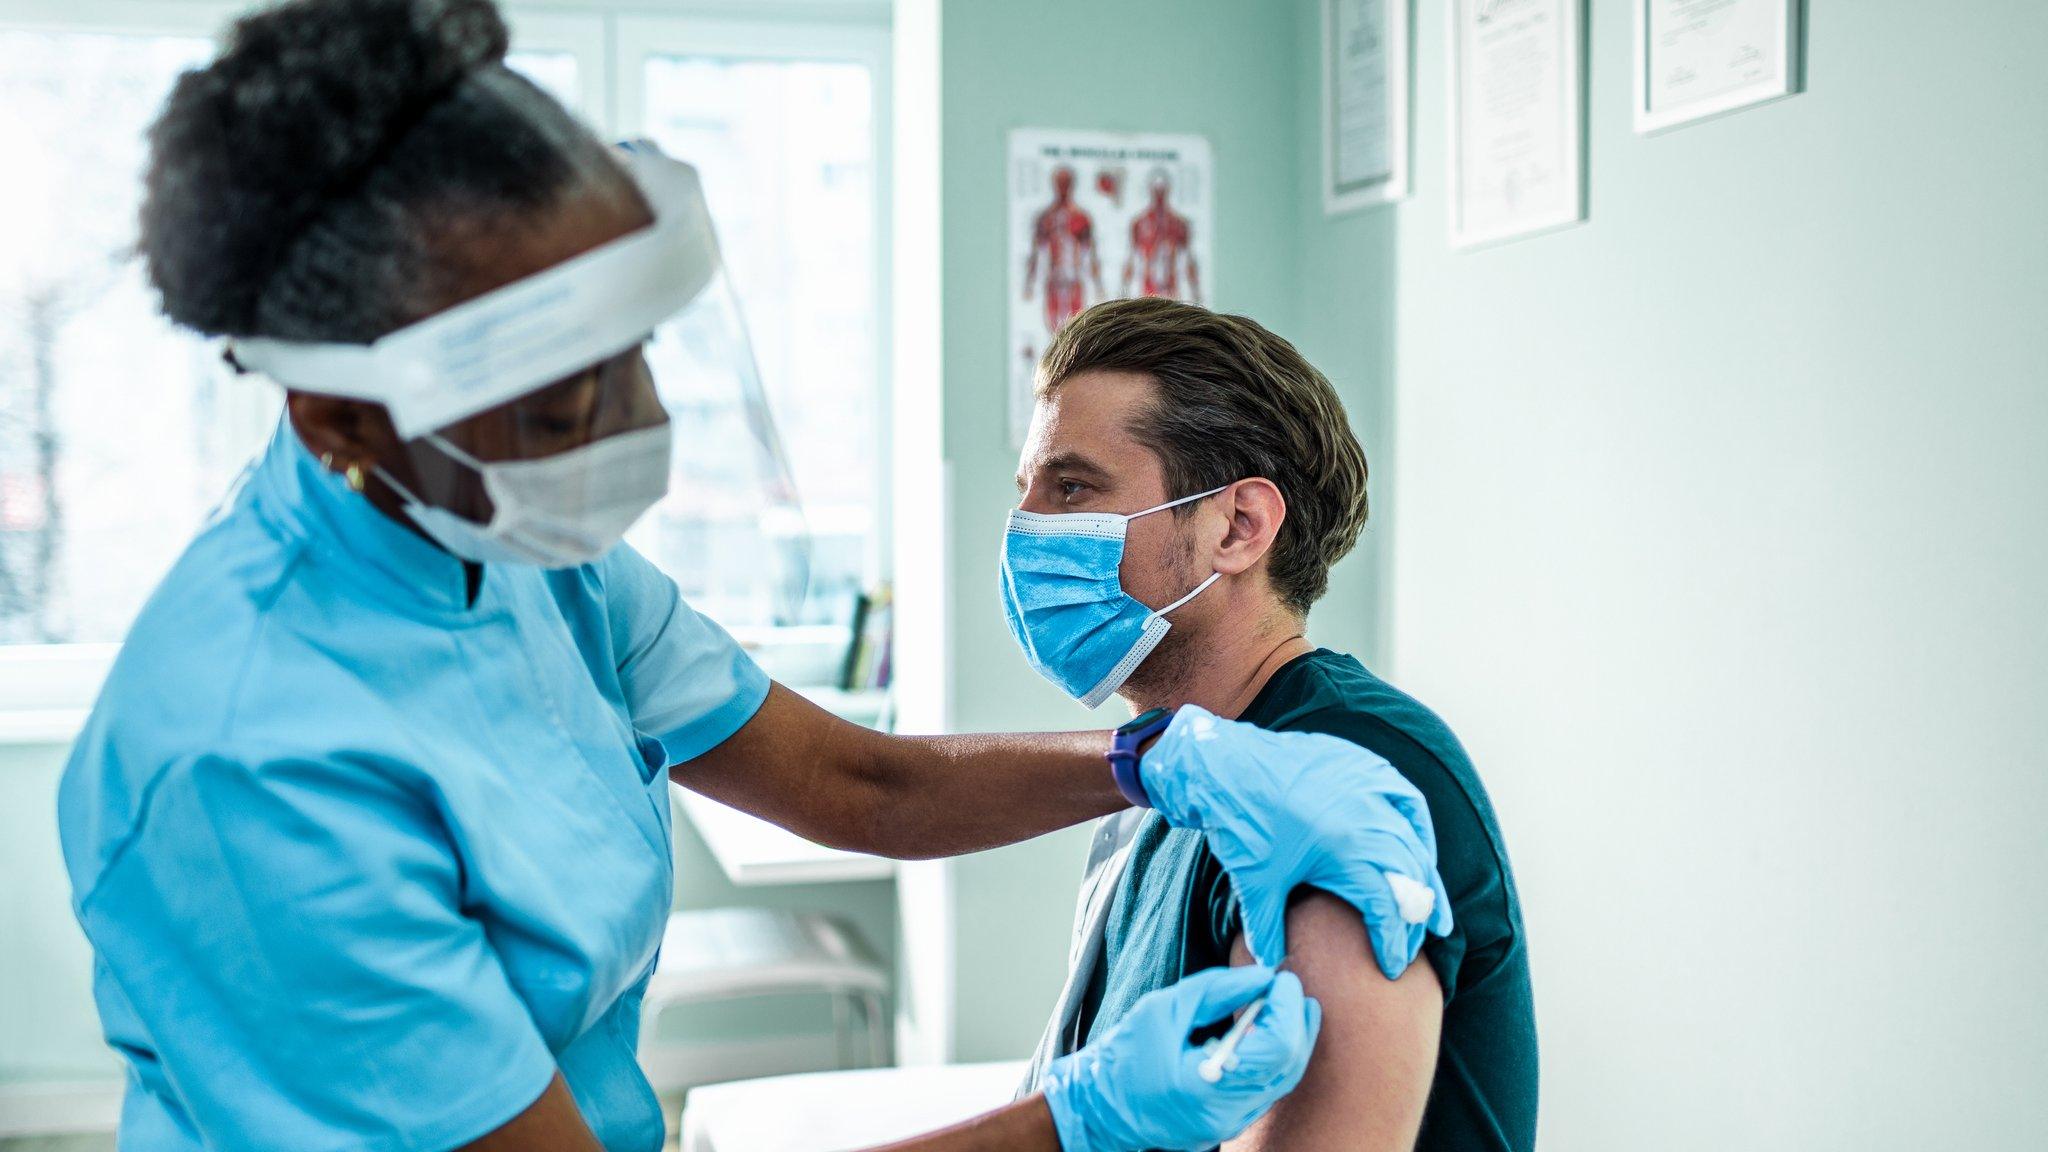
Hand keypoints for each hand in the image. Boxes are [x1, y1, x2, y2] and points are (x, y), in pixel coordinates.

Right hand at [1040, 966, 1319, 1151]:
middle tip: (1287, 986)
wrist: (1100, 1106)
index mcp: (1207, 1085)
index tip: (1281, 978)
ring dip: (1291, 1037)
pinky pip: (1267, 1088)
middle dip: (1296, 1019)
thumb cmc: (1123, 1055)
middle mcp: (1226, 1113)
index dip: (1286, 1008)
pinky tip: (1263, 1030)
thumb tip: (1263, 976)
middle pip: (1289, 1065)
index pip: (1276, 1048)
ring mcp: (1230, 1124)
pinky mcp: (1229, 1124)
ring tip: (1281, 1002)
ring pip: (1284, 1079)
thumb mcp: (1164, 1008)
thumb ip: (1218, 990)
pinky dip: (1273, 1056)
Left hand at [1140, 705, 1453, 975]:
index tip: (1393, 967)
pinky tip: (1421, 850)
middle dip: (1414, 919)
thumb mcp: (1254, 884)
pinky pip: (1408, 800)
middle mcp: (1368, 816)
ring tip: (1435, 915)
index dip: (1394, 941)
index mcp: (1346, 849)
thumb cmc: (1241, 824)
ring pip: (1415, 842)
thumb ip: (1267, 931)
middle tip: (1412, 947)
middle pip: (1409, 878)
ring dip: (1426, 880)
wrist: (1224, 764)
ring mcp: (1370, 786)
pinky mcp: (1363, 766)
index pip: (1387, 906)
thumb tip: (1269, 966)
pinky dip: (1420, 830)